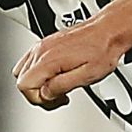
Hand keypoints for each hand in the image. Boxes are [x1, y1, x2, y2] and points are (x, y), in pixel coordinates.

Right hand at [13, 20, 131, 108]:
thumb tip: (46, 94)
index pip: (24, 85)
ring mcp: (43, 45)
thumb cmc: (103, 50)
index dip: (38, 98)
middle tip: (58, 96)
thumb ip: (61, 87)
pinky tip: (56, 76)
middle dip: (37, 93)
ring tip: (57, 87)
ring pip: (23, 71)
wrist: (109, 31)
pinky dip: (40, 73)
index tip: (55, 100)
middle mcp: (41, 50)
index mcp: (48, 58)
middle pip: (21, 79)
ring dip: (38, 84)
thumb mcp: (86, 76)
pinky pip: (31, 61)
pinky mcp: (47, 43)